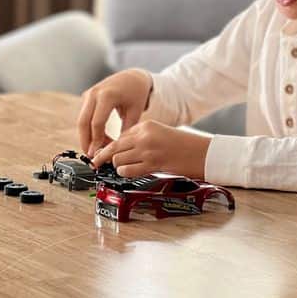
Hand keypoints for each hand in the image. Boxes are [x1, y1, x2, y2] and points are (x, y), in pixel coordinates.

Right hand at [77, 68, 152, 156]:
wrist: (133, 77)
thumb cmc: (136, 93)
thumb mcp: (135, 112)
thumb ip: (126, 130)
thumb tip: (116, 150)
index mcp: (107, 95)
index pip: (97, 123)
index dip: (96, 140)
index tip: (98, 154)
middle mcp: (94, 93)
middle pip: (83, 122)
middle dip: (85, 141)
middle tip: (91, 156)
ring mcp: (89, 94)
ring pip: (81, 120)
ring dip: (87, 136)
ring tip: (97, 149)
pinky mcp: (87, 97)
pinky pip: (84, 116)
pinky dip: (89, 128)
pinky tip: (98, 139)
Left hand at [90, 120, 211, 179]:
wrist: (201, 153)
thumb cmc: (182, 145)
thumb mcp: (159, 133)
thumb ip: (140, 138)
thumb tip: (121, 149)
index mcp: (146, 125)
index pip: (120, 136)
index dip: (109, 146)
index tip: (101, 153)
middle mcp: (144, 136)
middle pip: (114, 146)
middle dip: (103, 156)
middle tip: (96, 163)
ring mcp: (147, 150)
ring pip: (118, 159)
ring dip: (117, 165)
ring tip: (122, 168)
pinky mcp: (152, 165)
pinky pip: (127, 170)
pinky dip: (124, 172)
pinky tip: (128, 172)